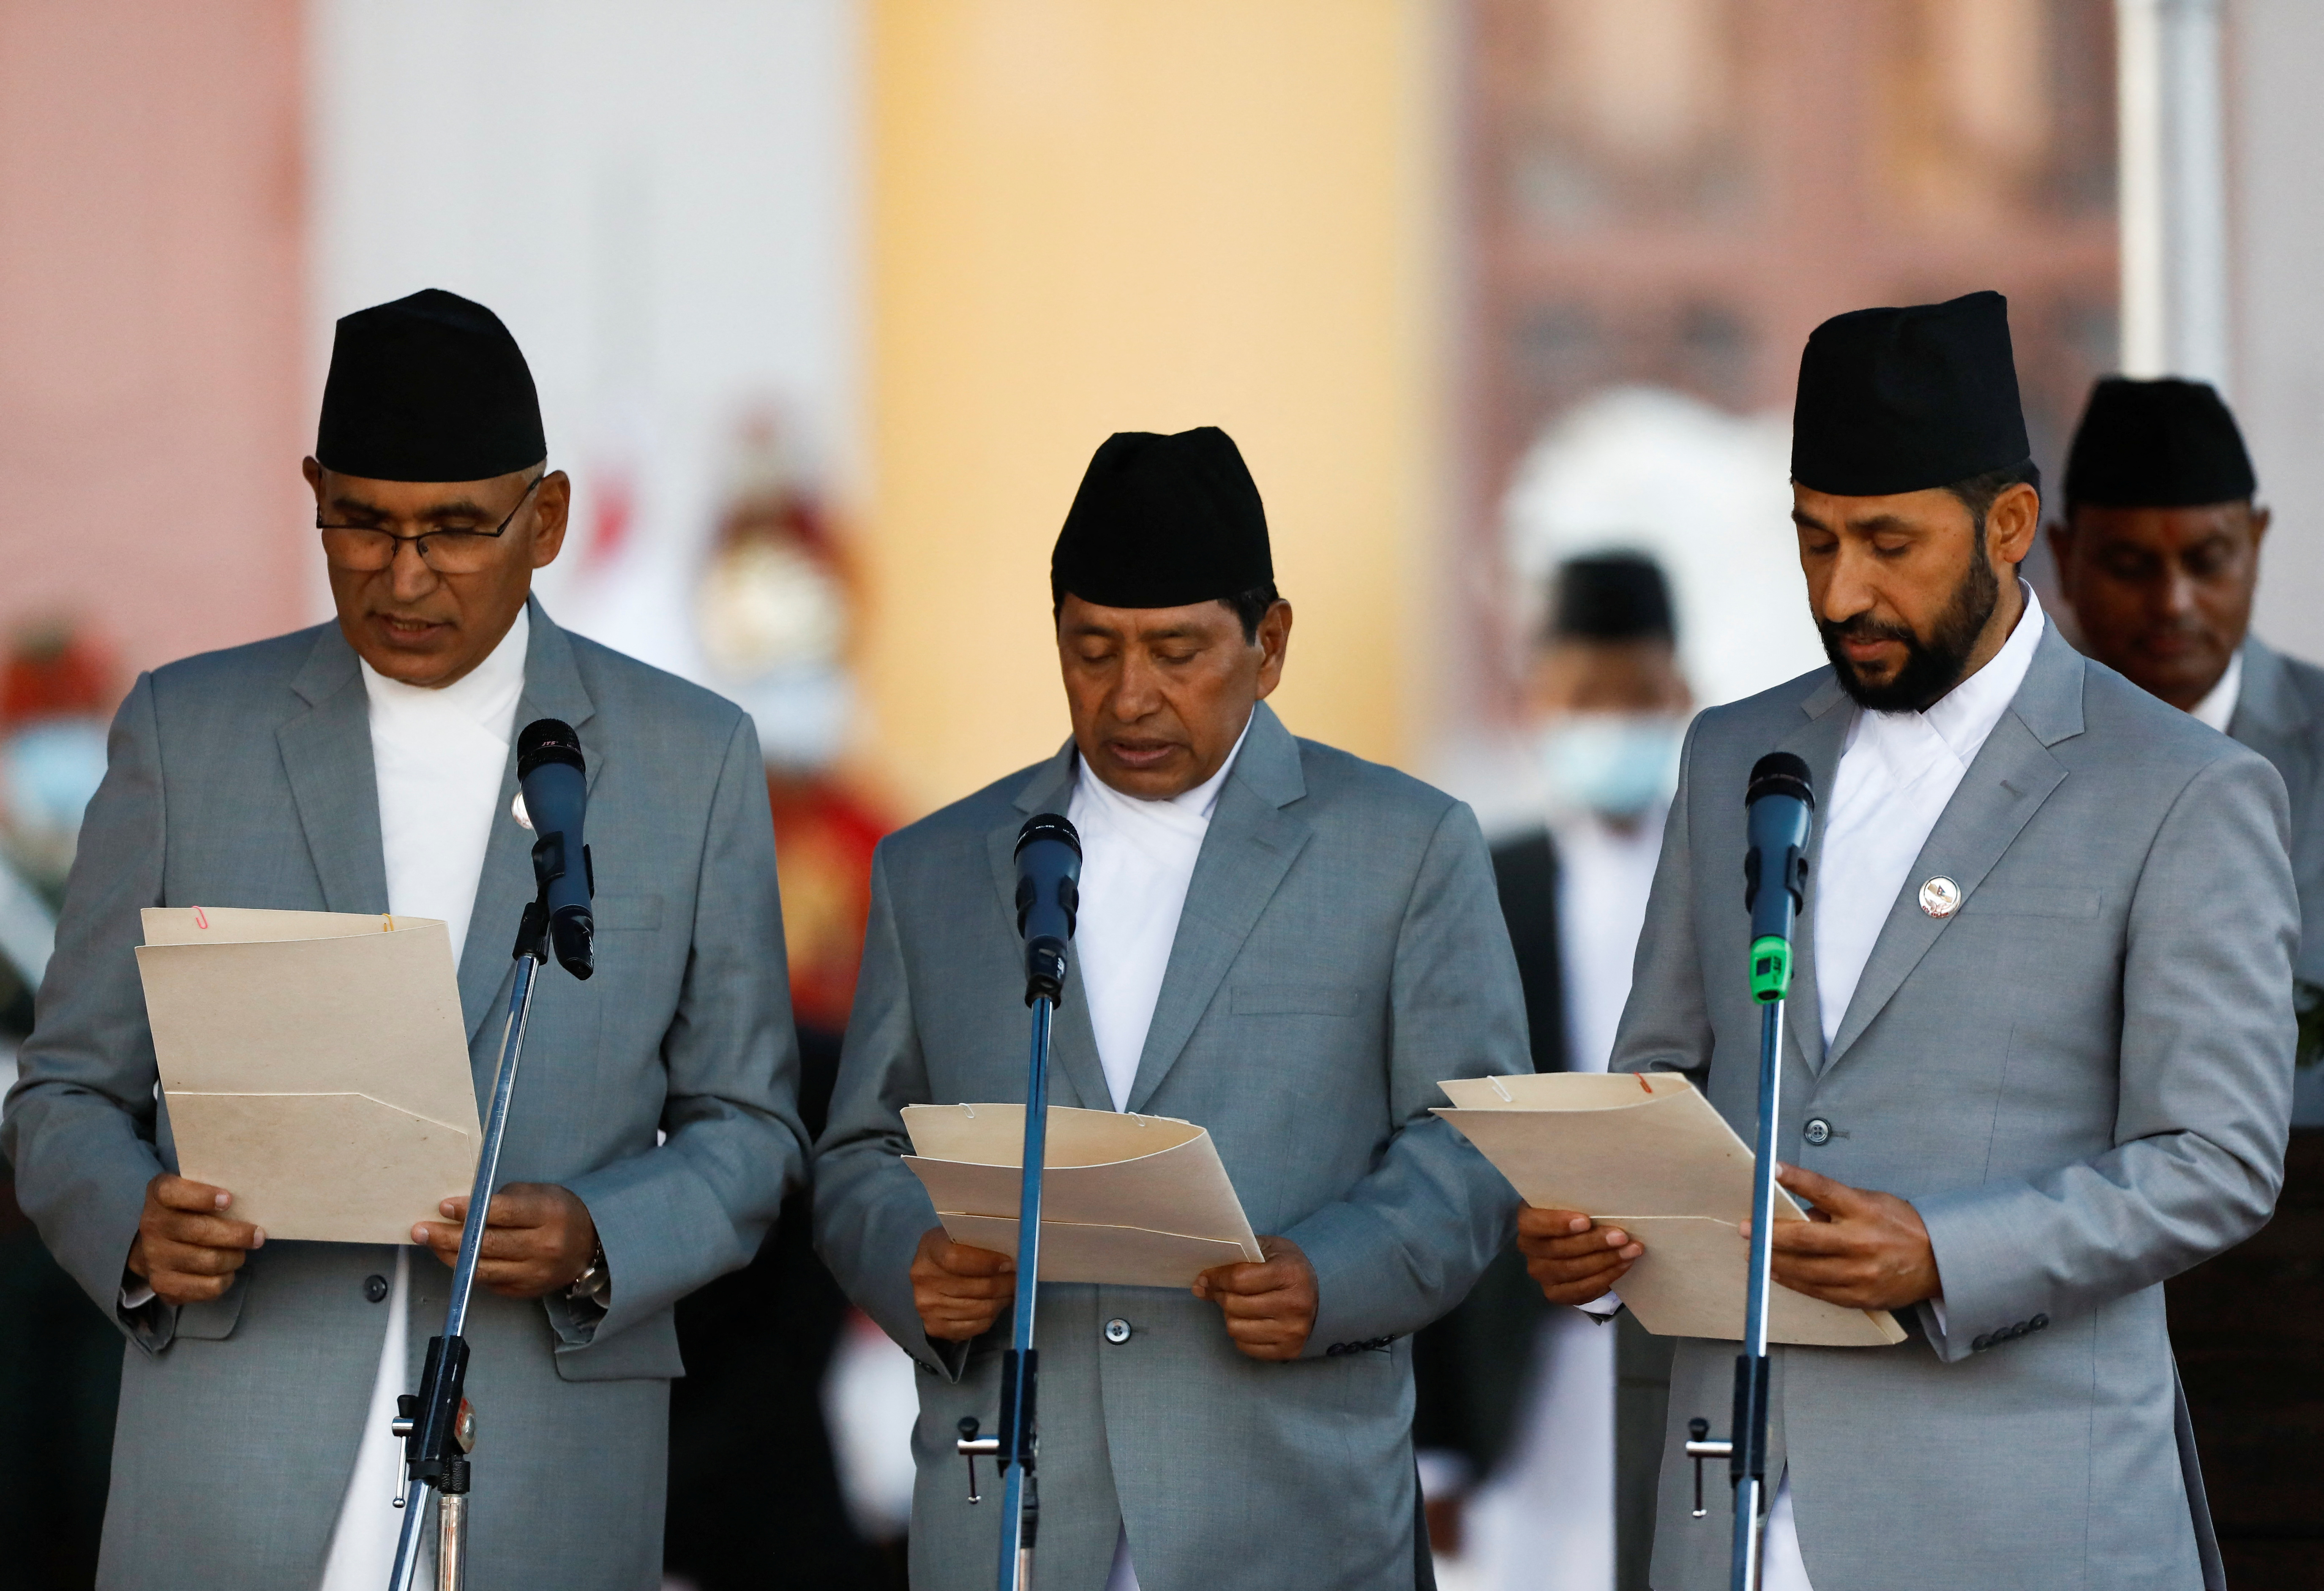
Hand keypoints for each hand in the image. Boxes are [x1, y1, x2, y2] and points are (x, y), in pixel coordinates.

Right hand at [127, 1174, 263, 1304]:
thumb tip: (252, 1195)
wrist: (154, 1245)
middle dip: (238, 1235)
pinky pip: (208, 1286)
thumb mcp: (194, 1190)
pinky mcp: (164, 1284)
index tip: (228, 1200)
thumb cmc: (188, 1212)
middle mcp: (152, 1226)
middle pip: (201, 1232)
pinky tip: (226, 1270)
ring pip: (210, 1261)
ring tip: (240, 1252)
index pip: (172, 1193)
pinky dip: (225, 1279)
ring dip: (235, 1258)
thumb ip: (215, 1186)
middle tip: (258, 1235)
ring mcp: (154, 1258)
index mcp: (159, 1196)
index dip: (202, 1196)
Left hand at [414, 1183, 597, 1299]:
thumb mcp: (539, 1194)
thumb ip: (505, 1200)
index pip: (504, 1213)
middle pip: (488, 1244)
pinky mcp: (525, 1291)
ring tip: (429, 1243)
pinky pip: (488, 1282)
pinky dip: (467, 1269)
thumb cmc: (558, 1212)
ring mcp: (534, 1274)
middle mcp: (544, 1247)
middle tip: (421, 1229)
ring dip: (450, 1256)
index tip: (443, 1206)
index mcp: (549, 1215)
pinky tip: (453, 1257)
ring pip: (482, 1268)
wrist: (590, 1245)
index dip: (470, 1210)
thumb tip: (464, 1209)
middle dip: (448, 1237)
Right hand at [912, 1227, 1014, 1341]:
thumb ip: (981, 1243)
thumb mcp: (961, 1235)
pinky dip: (990, 1317)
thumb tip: (1012, 1261)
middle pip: (975, 1287)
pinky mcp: (935, 1327)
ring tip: (1009, 1292)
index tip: (1008, 1263)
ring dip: (1001, 1301)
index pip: (956, 1259)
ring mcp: (927, 1306)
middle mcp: (923, 1279)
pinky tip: (994, 1305)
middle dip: (1004, 1284)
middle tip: (1018, 1279)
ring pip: (979, 1310)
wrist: (928, 1274)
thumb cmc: (953, 1249)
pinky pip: (974, 1327)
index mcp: (930, 1248)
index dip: (987, 1263)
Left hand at [1193, 1235, 1316, 1360]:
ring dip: (1230, 1316)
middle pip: (1234, 1305)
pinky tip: (1249, 1321)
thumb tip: (1199, 1286)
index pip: (1238, 1279)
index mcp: (1290, 1273)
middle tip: (1223, 1290)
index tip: (1205, 1277)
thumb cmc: (1286, 1266)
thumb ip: (1233, 1262)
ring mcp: (1294, 1331)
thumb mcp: (1265, 1251)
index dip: (1215, 1278)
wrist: (1318, 1291)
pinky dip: (1241, 1334)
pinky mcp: (1290, 1351)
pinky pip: (1246, 1347)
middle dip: (1221, 1296)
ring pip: (1236, 1329)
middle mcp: (1295, 1304)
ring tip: (1237, 1306)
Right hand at [1516, 1207, 1641, 1305]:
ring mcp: (1541, 1273)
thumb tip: (1604, 1195)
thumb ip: (1579, 1199)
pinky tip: (1622, 1266)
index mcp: (1528, 1222)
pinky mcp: (1555, 1293)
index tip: (1586, 1221)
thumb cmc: (1576, 1213)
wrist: (1576, 1240)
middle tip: (1622, 1237)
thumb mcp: (1572, 1201)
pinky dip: (1604, 1279)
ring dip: (1605, 1261)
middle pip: (1559, 1250)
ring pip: (1572, 1271)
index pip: (1534, 1224)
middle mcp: (1529, 1249)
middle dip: (1594, 1243)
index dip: (1558, 1224)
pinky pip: (1580, 1291)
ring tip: (1631, 1251)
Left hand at [1740, 1164, 1940, 1311]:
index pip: (1825, 1190)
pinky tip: (1777, 1272)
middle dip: (1770, 1233)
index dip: (1796, 1178)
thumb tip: (1797, 1211)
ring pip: (1805, 1269)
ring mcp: (1860, 1274)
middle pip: (1805, 1238)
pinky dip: (1793, 1281)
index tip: (1771, 1169)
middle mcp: (1862, 1243)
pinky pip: (1817, 1290)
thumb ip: (1835, 1206)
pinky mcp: (1860, 1297)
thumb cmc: (1901, 1227)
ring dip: (1774, 1260)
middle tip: (1747, 1228)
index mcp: (1865, 1211)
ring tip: (1755, 1252)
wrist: (1939, 1262)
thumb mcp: (1871, 1203)